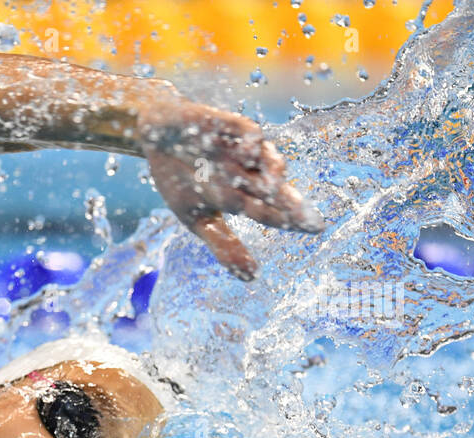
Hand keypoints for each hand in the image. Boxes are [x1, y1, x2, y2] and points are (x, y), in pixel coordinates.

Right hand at [136, 95, 323, 279]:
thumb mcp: (197, 220)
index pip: (272, 212)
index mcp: (243, 197)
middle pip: (273, 188)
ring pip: (265, 158)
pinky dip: (249, 141)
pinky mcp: (228, 124)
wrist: (159, 136)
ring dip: (271, 171)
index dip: (291, 221)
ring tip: (272, 186)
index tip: (314, 229)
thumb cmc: (181, 179)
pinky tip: (249, 152)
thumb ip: (224, 246)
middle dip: (288, 202)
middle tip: (305, 216)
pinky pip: (245, 131)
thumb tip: (251, 278)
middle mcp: (247, 173)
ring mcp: (239, 149)